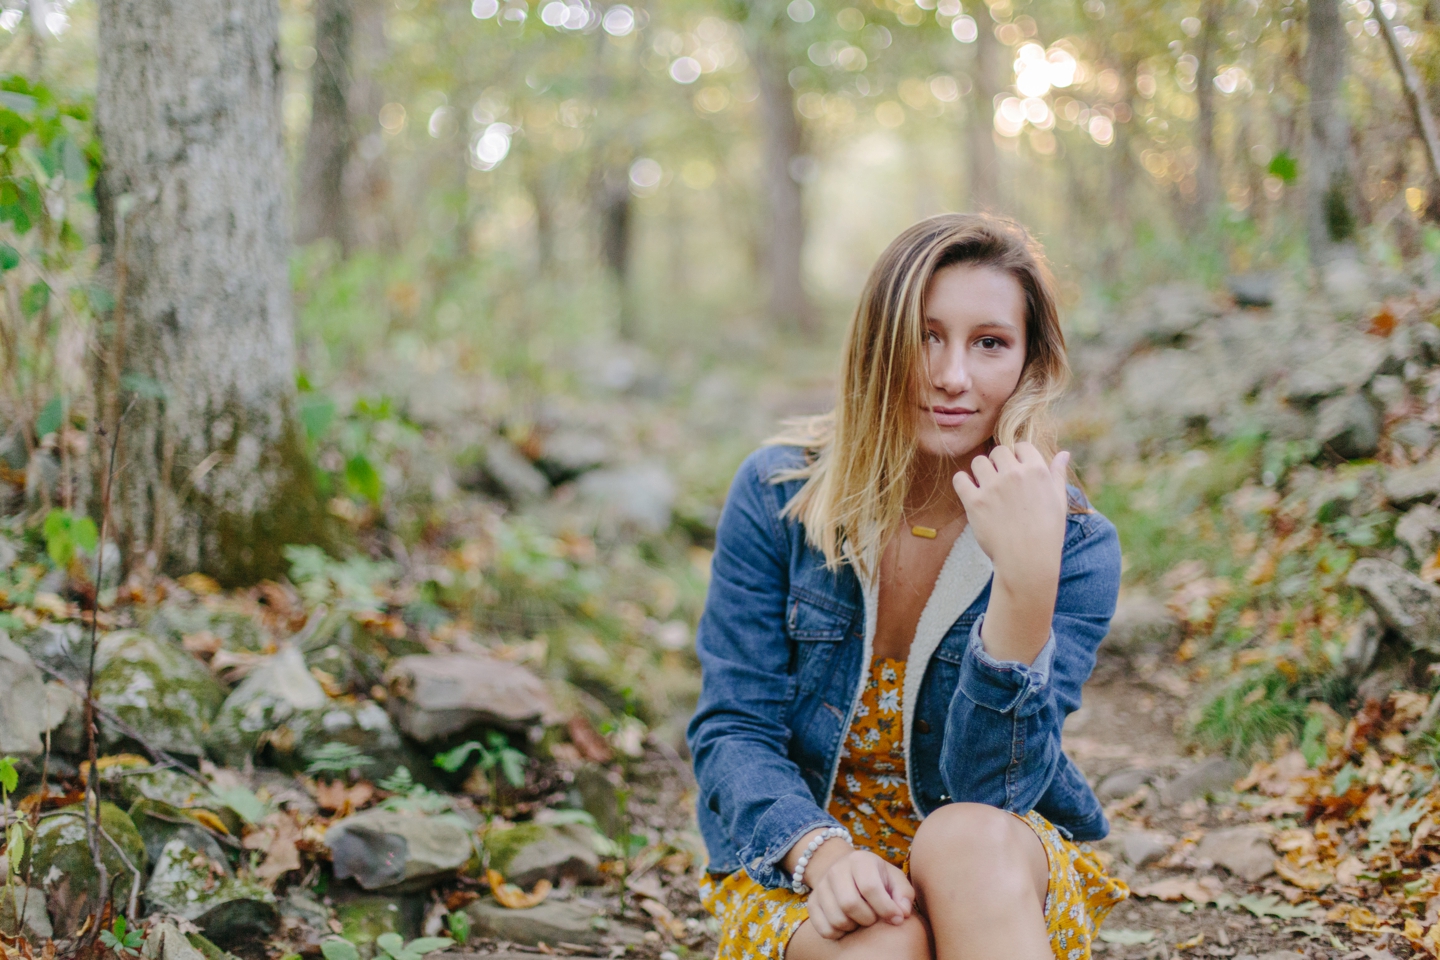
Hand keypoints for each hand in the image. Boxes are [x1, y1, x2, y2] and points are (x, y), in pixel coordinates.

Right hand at [804, 848, 914, 939]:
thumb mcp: (894, 878)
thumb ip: (904, 894)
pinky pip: (824, 929)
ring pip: (837, 919)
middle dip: (868, 919)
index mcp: (859, 860)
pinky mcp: (812, 903)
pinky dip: (839, 934)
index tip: (896, 918)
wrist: (845, 871)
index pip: (870, 887)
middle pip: (850, 904)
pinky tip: (848, 924)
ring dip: (854, 927)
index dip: (886, 908)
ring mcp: (821, 887)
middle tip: (875, 918)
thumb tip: (902, 913)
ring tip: (861, 920)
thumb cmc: (876, 878)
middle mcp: (836, 870)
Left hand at [953, 442, 1068, 663]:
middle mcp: (1014, 475)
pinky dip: (962, 483)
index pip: (1021, 446)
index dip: (1017, 456)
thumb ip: (1057, 474)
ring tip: (986, 487)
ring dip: (980, 471)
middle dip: (998, 462)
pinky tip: (970, 492)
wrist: (1028, 561)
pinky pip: (960, 479)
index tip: (1016, 470)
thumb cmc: (1047, 533)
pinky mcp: (975, 502)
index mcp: (1036, 471)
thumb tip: (1064, 453)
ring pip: (978, 461)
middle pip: (998, 451)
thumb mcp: (1059, 501)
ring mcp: (993, 487)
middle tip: (1000, 481)